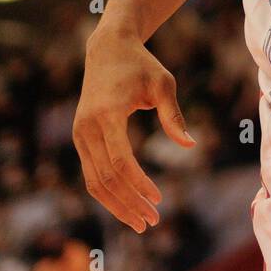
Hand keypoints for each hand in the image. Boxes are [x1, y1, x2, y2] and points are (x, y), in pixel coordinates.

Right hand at [73, 26, 195, 232]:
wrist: (108, 48)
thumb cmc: (141, 65)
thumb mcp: (163, 83)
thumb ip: (173, 115)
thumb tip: (190, 145)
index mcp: (107, 114)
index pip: (119, 160)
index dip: (138, 183)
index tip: (158, 198)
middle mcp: (88, 127)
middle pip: (105, 178)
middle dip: (128, 203)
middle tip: (153, 221)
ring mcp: (80, 133)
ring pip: (93, 181)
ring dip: (116, 205)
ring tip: (141, 221)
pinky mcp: (80, 137)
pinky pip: (91, 173)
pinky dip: (108, 192)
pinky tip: (127, 204)